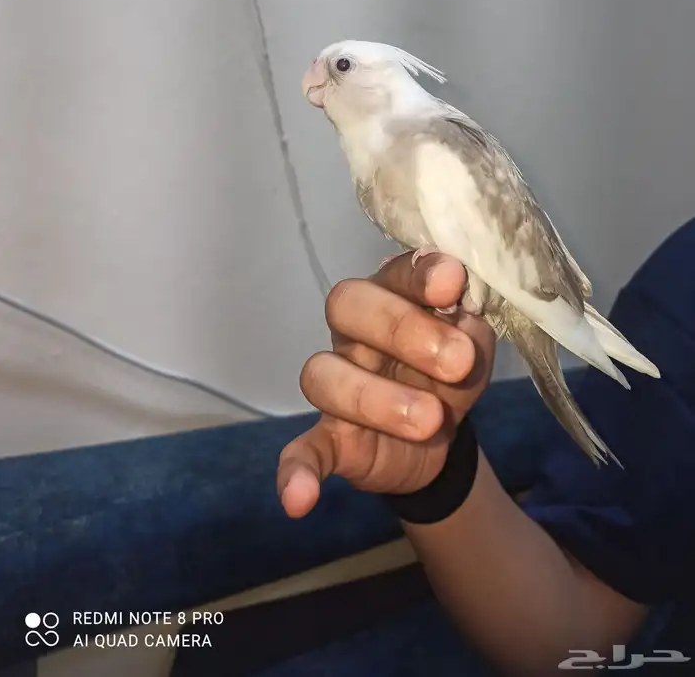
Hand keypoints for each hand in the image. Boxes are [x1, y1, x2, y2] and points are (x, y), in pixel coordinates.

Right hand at [277, 252, 496, 517]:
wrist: (439, 432)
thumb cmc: (450, 369)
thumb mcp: (475, 348)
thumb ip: (471, 333)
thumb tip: (466, 322)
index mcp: (393, 297)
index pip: (394, 273)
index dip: (418, 274)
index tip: (450, 283)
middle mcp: (355, 333)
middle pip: (348, 307)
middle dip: (404, 329)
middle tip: (457, 360)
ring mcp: (337, 385)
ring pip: (324, 376)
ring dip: (378, 398)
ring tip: (432, 420)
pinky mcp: (331, 439)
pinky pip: (300, 451)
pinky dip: (295, 473)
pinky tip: (298, 499)